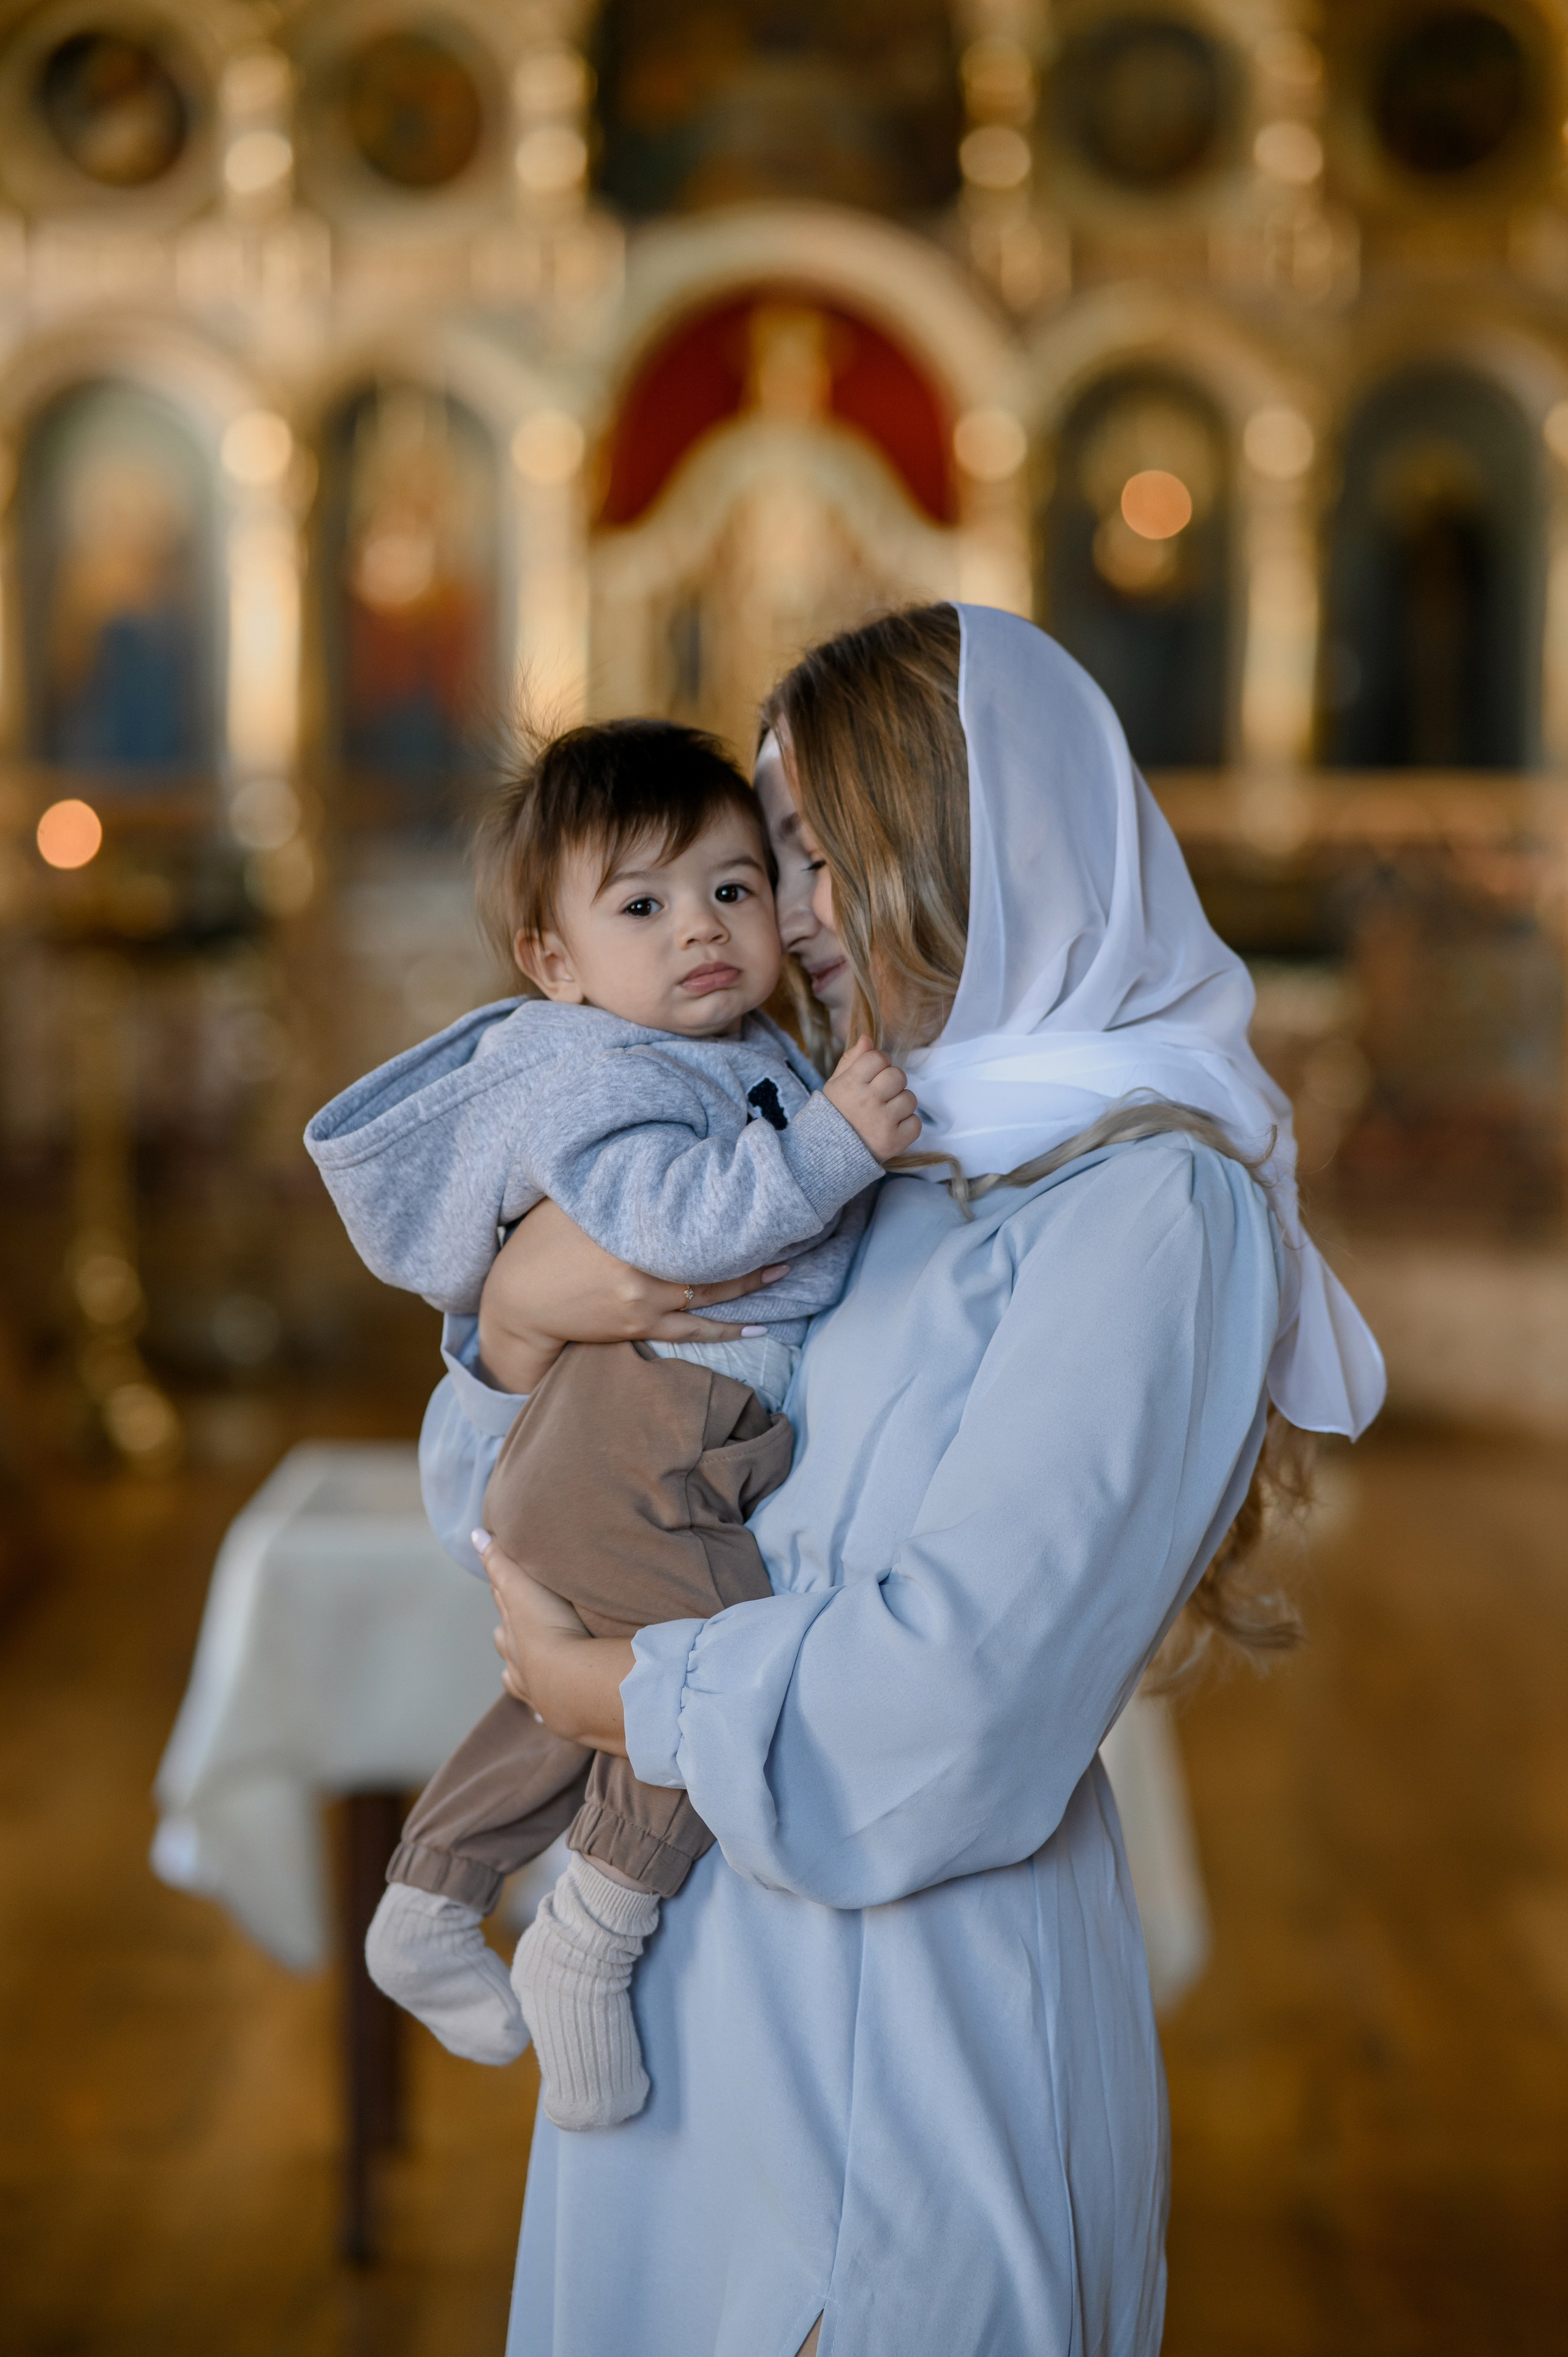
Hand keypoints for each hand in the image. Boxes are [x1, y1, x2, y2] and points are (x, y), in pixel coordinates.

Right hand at [477, 1199, 788, 1394]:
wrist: (517, 1302)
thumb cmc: (541, 1242)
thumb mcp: (575, 1201)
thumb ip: (616, 1185)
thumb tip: (660, 1158)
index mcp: (627, 1226)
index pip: (689, 1210)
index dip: (728, 1202)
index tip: (760, 1188)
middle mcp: (642, 1265)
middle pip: (711, 1252)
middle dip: (754, 1243)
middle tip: (795, 1230)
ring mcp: (644, 1301)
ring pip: (712, 1292)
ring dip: (751, 1283)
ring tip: (787, 1270)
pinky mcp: (640, 1327)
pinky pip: (694, 1331)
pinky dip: (728, 1329)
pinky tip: (758, 1325)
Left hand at [478, 1529, 633, 1754]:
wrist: (571, 1684)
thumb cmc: (548, 1630)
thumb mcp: (523, 1587)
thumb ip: (501, 1562)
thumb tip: (475, 1535)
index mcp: (511, 1630)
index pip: (505, 1607)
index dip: (505, 1594)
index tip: (504, 1586)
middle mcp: (517, 1661)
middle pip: (508, 1644)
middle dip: (510, 1635)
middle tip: (521, 1627)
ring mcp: (533, 1688)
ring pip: (518, 1678)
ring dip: (522, 1671)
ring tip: (530, 1668)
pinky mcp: (553, 1712)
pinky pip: (541, 1712)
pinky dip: (540, 1710)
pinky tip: (541, 1715)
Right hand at [823, 1036, 921, 1162]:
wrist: (829, 1155)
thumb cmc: (835, 1113)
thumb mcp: (836, 1084)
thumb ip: (852, 1059)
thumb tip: (868, 1037)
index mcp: (851, 1084)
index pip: (878, 1057)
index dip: (880, 1061)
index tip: (875, 1072)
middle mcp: (867, 1102)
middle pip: (898, 1075)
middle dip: (893, 1082)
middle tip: (882, 1094)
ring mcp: (882, 1123)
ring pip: (910, 1099)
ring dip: (901, 1104)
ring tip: (885, 1113)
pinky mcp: (895, 1142)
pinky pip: (916, 1123)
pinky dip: (907, 1125)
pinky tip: (892, 1127)